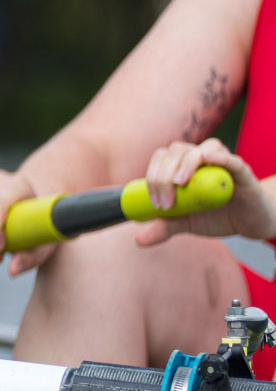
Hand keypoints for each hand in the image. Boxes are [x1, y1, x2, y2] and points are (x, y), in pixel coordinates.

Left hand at [132, 138, 275, 245]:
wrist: (251, 222)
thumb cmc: (217, 216)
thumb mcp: (188, 222)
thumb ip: (165, 226)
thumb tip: (138, 240)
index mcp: (183, 166)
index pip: (161, 158)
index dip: (153, 176)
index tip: (154, 203)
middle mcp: (201, 158)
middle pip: (176, 151)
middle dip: (163, 176)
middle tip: (165, 204)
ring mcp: (221, 163)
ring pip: (199, 150)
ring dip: (185, 164)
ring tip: (180, 184)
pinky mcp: (242, 172)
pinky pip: (231, 159)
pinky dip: (218, 157)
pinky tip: (208, 159)